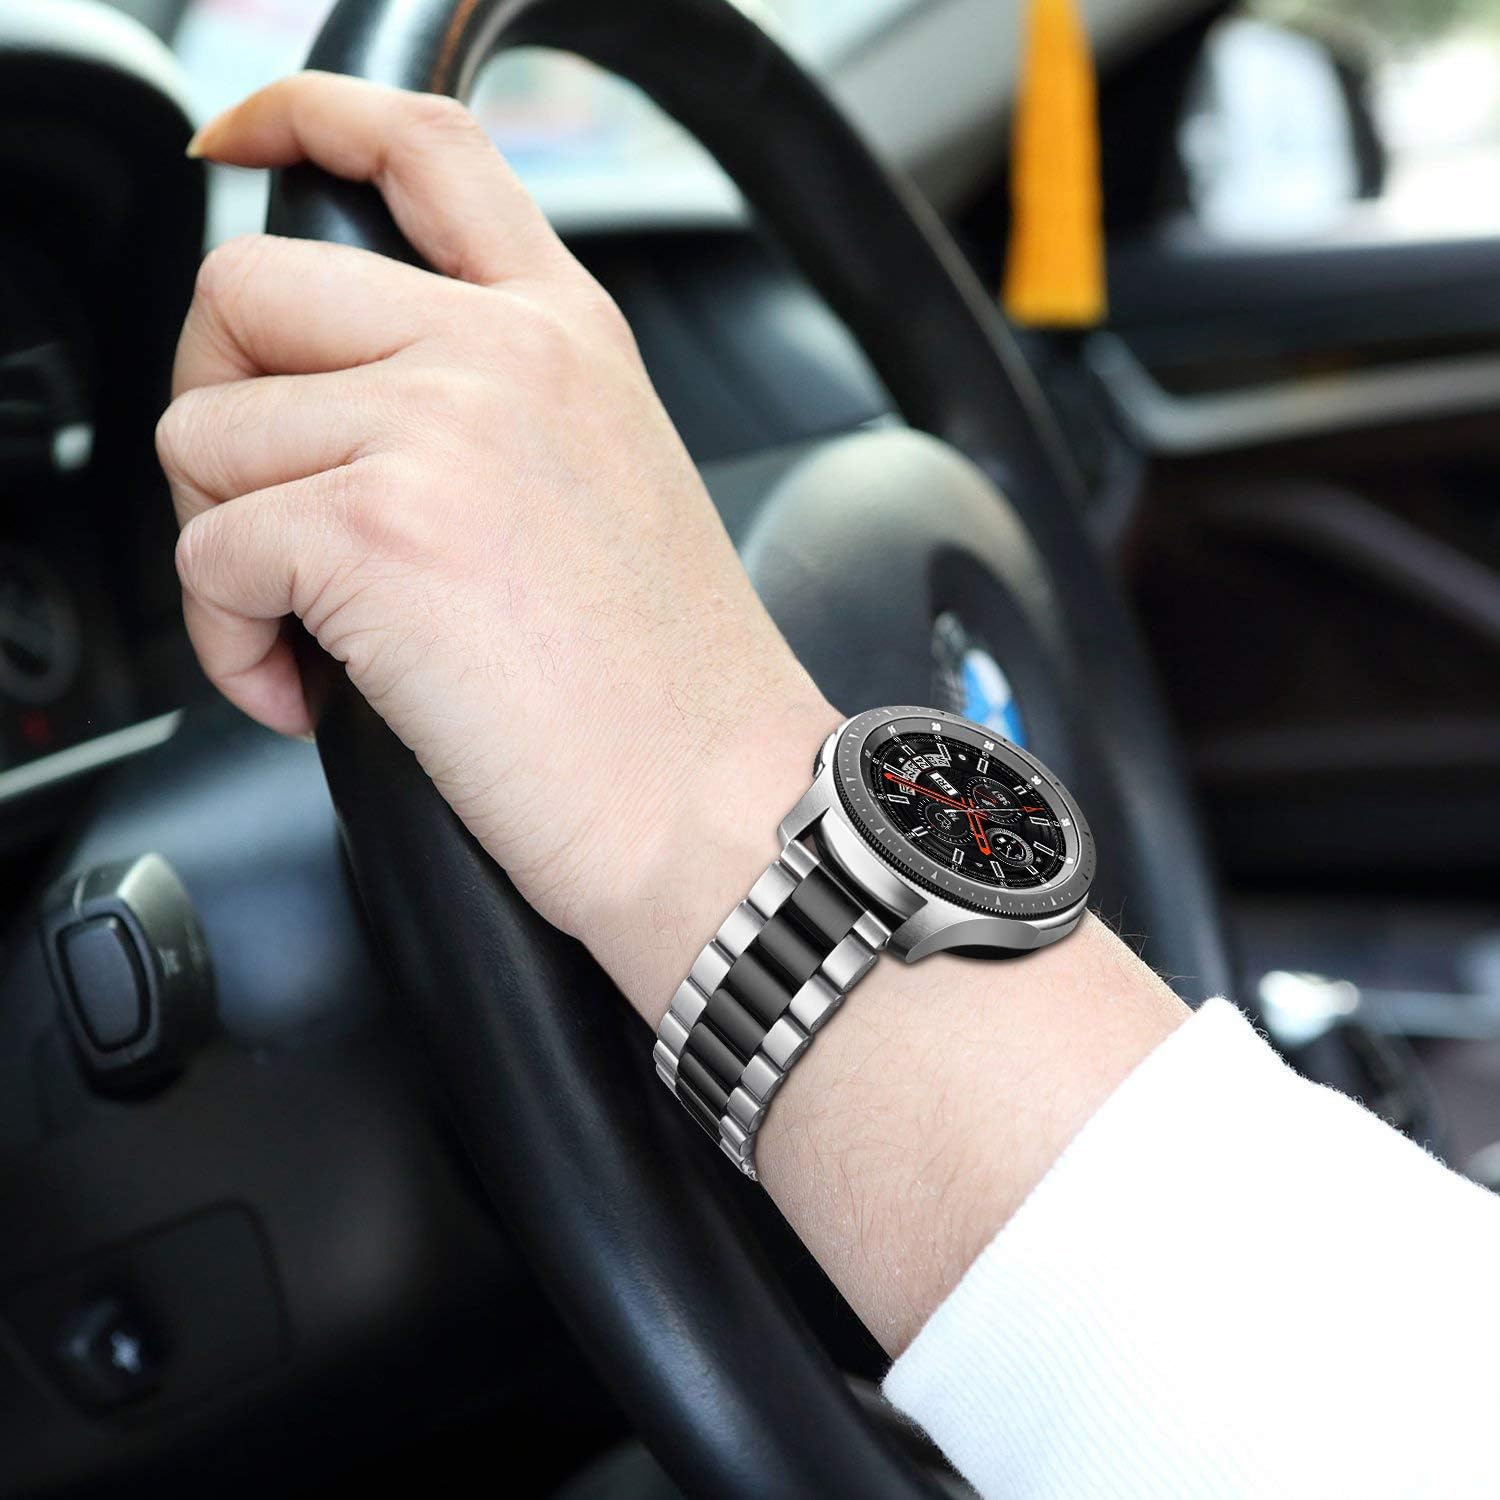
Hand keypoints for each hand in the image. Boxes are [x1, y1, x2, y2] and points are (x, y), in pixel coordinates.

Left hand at [158, 72, 834, 999]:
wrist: (717, 805)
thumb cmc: (673, 690)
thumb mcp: (613, 484)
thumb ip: (494, 405)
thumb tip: (345, 414)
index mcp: (566, 334)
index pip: (425, 147)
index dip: (307, 121)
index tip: (242, 146)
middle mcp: (501, 355)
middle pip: (247, 286)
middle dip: (220, 403)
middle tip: (271, 510)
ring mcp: (436, 430)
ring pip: (203, 433)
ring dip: (224, 545)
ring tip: (310, 632)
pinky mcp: (373, 533)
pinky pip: (207, 556)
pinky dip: (228, 640)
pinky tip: (311, 692)